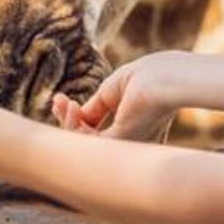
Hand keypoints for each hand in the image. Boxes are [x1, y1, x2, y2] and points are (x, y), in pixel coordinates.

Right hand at [52, 51, 195, 140]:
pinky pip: (84, 142)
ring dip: (66, 121)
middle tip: (56, 100)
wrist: (166, 77)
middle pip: (88, 141)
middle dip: (66, 121)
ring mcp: (123, 145)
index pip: (97, 133)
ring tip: (62, 101)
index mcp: (133, 130)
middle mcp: (129, 142)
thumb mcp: (113, 92)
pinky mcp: (118, 144)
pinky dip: (70, 124)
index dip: (75, 118)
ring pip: (83, 144)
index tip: (60, 99)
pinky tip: (69, 106)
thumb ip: (95, 108)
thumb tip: (76, 116)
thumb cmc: (147, 77)